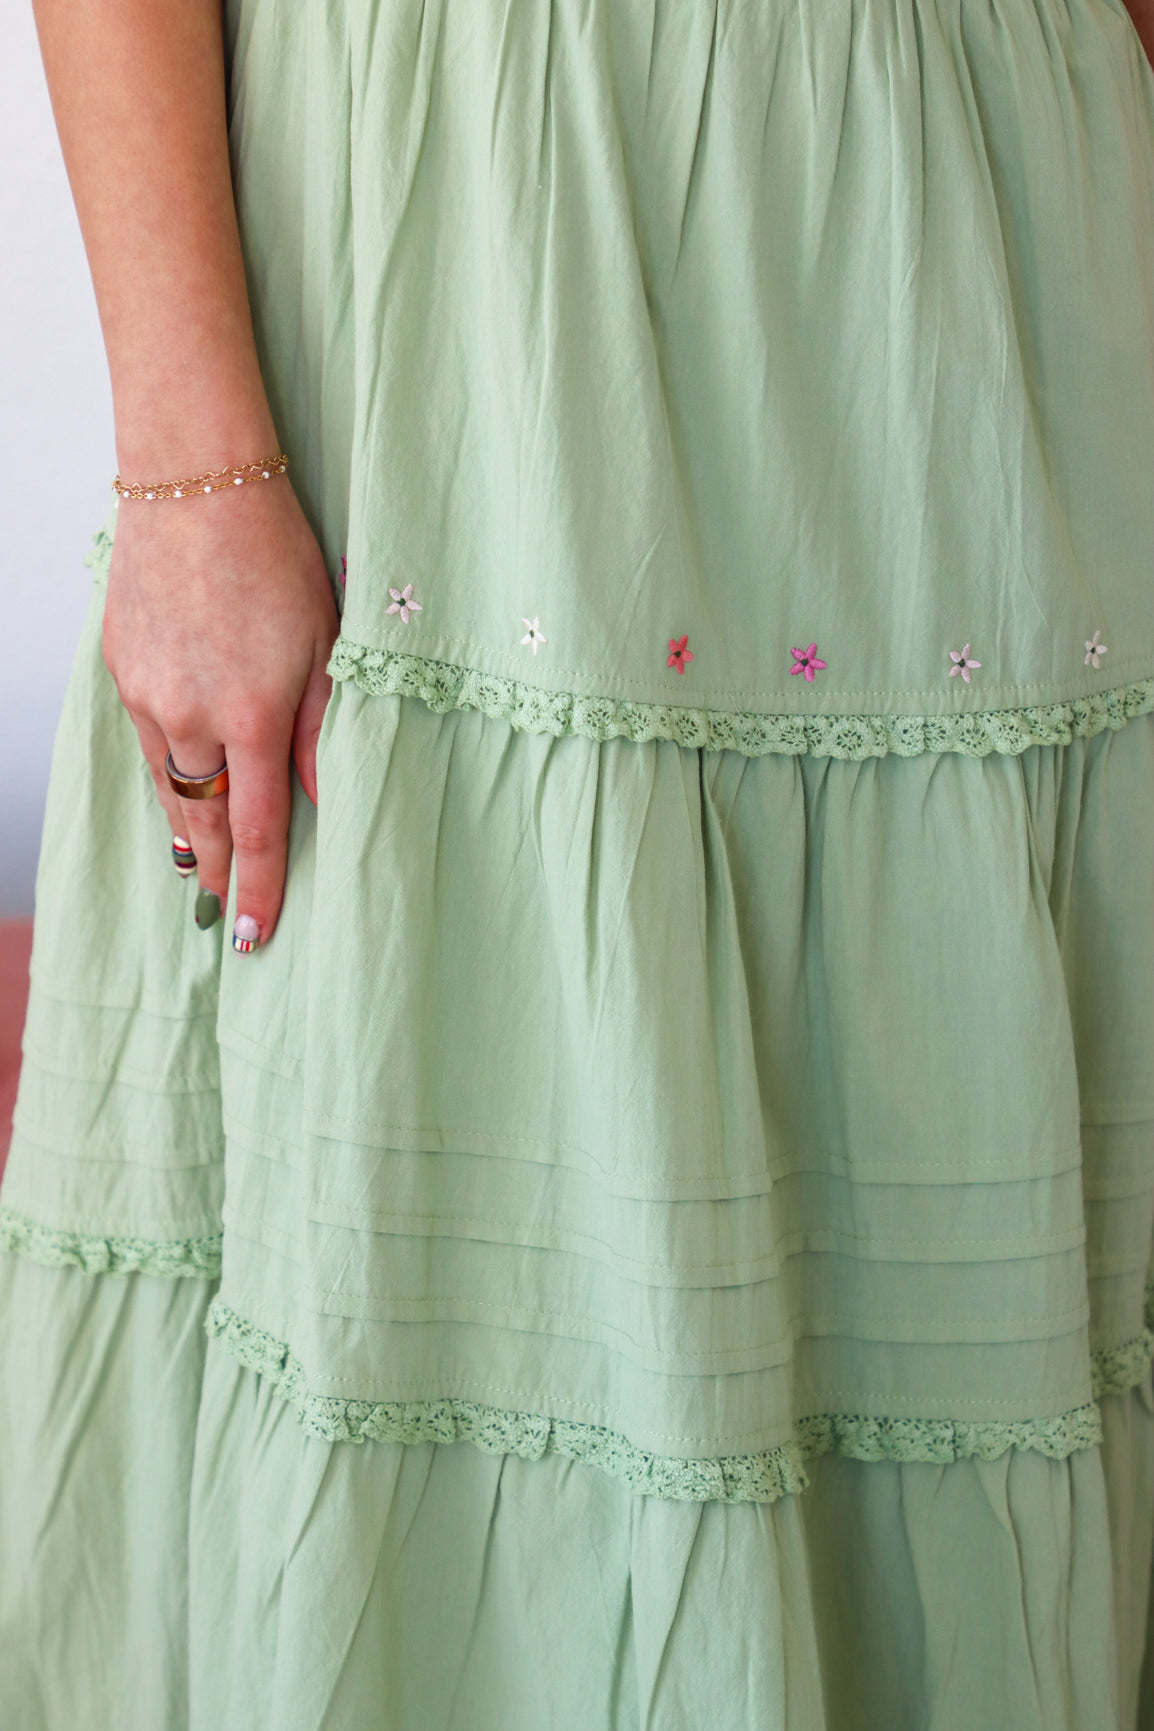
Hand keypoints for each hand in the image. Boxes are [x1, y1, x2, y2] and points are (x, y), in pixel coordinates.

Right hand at [102, 477, 339, 948]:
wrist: (197, 483)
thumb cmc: (276, 557)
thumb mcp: (323, 646)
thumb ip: (320, 731)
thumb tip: (321, 801)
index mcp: (250, 717)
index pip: (255, 830)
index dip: (257, 888)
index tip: (255, 935)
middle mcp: (189, 717)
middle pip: (200, 821)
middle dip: (212, 873)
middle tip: (220, 913)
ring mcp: (146, 694)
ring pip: (168, 784)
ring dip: (187, 827)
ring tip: (200, 863)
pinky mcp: (121, 668)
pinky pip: (147, 740)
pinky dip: (167, 771)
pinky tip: (181, 782)